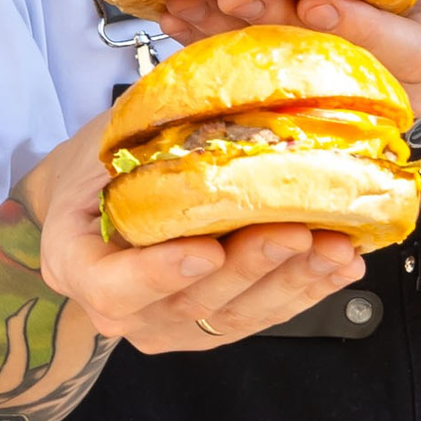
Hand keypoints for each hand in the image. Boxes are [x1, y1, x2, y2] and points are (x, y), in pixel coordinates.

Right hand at [22, 114, 366, 354]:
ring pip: (235, 316)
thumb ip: (142, 141)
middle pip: (191, 304)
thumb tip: (210, 95)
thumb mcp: (100, 144)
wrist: (87, 208)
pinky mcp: (212, 326)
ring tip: (334, 248)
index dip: (162, 275)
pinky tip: (340, 266)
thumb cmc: (94, 169)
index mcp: (79, 267)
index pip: (116, 288)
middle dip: (252, 268)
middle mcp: (126, 311)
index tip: (208, 249)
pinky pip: (262, 316)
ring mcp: (170, 326)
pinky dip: (306, 291)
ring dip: (292, 282)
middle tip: (296, 232)